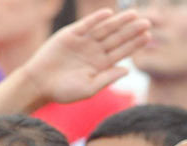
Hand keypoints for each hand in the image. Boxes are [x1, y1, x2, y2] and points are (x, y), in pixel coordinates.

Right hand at [22, 9, 149, 104]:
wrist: (39, 84)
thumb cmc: (63, 91)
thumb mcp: (89, 88)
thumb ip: (107, 78)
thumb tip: (128, 69)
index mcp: (100, 65)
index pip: (121, 52)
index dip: (134, 44)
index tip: (148, 36)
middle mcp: (93, 51)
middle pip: (116, 38)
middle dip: (131, 30)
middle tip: (148, 21)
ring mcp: (83, 42)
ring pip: (104, 29)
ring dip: (118, 21)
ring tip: (134, 14)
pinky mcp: (70, 35)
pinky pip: (86, 25)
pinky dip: (96, 19)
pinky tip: (109, 14)